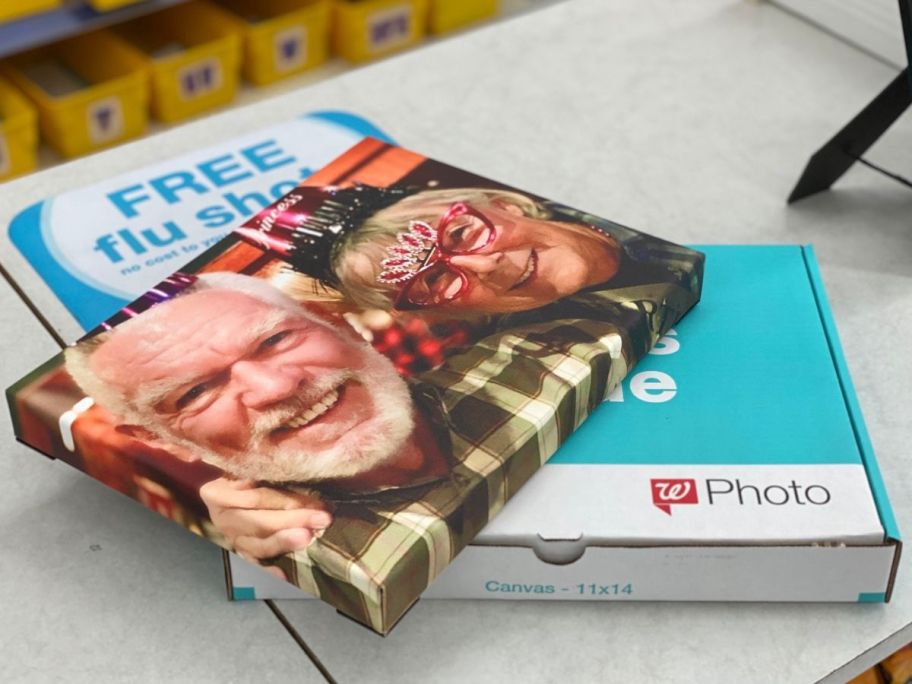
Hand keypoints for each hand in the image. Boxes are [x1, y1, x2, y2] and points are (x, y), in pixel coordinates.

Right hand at [200, 477, 331, 578]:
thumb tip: (297, 466)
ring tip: (307, 538)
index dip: (287, 500)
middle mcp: (222, 518)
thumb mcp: (247, 464)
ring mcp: (231, 537)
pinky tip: (282, 576)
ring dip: (285, 542)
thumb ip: (264, 465)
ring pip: (258, 544)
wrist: (222, 487)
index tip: (316, 501)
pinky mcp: (240, 551)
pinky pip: (253, 562)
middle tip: (322, 519)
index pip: (258, 498)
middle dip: (294, 520)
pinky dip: (267, 570)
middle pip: (260, 521)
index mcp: (218, 493)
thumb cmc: (242, 470)